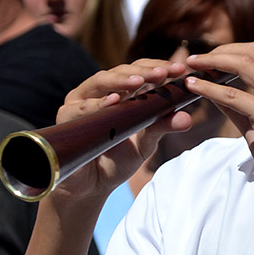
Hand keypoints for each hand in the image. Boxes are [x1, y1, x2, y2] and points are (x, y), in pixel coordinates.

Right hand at [49, 59, 194, 204]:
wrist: (92, 186)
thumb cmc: (118, 158)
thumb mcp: (145, 142)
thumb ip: (162, 126)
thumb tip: (187, 118)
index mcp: (121, 91)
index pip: (139, 71)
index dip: (158, 67)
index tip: (180, 70)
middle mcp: (100, 91)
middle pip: (121, 71)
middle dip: (144, 71)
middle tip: (164, 72)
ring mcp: (81, 101)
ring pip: (100, 81)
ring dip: (121, 81)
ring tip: (140, 82)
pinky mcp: (66, 117)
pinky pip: (81, 108)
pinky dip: (97, 103)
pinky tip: (112, 101)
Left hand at [183, 41, 253, 202]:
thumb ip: (239, 107)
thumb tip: (214, 92)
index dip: (232, 49)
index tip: (211, 56)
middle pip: (251, 52)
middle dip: (220, 51)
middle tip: (197, 58)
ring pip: (242, 64)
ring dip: (211, 61)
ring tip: (190, 64)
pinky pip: (232, 95)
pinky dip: (209, 87)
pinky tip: (193, 86)